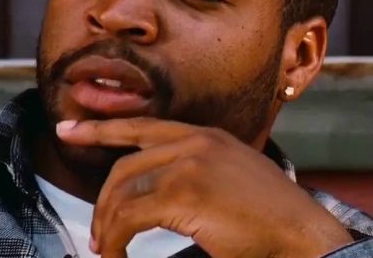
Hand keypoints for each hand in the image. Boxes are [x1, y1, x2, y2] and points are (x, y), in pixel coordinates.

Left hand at [56, 118, 352, 257]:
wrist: (304, 235)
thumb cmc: (271, 218)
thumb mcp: (233, 177)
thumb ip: (196, 172)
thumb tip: (153, 195)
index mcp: (204, 136)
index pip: (140, 126)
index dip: (100, 128)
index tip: (68, 129)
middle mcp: (194, 143)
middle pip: (124, 167)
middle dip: (102, 203)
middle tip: (97, 236)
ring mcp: (189, 165)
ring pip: (123, 192)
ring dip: (108, 226)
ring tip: (107, 251)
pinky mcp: (184, 194)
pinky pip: (130, 215)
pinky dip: (116, 239)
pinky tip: (119, 255)